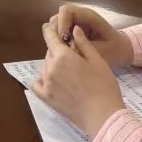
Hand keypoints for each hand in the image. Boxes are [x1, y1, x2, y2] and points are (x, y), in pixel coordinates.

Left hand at [32, 21, 126, 140]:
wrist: (102, 115)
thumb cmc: (103, 85)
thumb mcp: (97, 60)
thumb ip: (84, 43)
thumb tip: (74, 29)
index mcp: (62, 56)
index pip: (50, 37)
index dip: (50, 30)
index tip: (49, 26)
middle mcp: (50, 68)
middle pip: (50, 53)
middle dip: (58, 51)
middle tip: (72, 57)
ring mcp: (46, 84)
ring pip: (45, 67)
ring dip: (53, 65)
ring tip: (69, 73)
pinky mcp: (46, 98)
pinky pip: (38, 84)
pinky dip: (43, 80)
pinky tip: (53, 81)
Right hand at [47, 5, 135, 65]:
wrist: (121, 50)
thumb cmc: (113, 50)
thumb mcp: (100, 51)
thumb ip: (82, 47)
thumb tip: (65, 47)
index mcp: (88, 16)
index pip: (67, 11)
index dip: (61, 24)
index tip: (63, 41)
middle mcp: (80, 15)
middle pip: (59, 15)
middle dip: (56, 30)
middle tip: (60, 47)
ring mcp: (76, 21)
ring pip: (57, 22)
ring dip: (56, 34)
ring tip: (61, 49)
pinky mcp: (73, 28)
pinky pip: (60, 29)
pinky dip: (58, 38)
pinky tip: (63, 49)